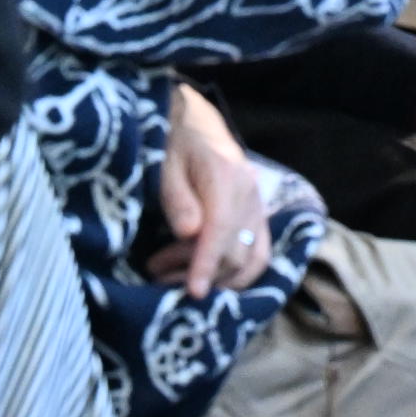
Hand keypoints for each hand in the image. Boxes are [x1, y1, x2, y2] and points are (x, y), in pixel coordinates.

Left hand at [151, 81, 273, 298]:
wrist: (197, 124)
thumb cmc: (174, 144)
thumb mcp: (165, 164)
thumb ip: (177, 198)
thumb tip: (189, 233)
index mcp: (227, 177)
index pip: (221, 229)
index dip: (207, 263)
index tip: (193, 292)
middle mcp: (250, 194)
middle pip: (237, 251)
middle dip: (199, 273)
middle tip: (157, 273)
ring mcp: (258, 206)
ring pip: (253, 259)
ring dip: (218, 280)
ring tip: (177, 278)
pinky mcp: (257, 216)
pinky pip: (258, 254)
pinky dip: (238, 275)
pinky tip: (209, 278)